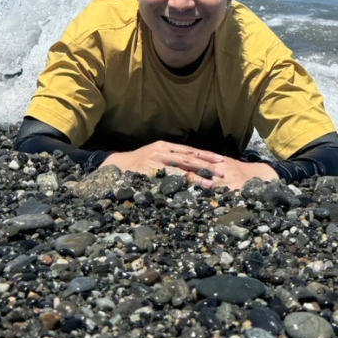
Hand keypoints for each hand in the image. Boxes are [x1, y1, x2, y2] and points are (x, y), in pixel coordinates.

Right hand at [102, 144, 276, 190]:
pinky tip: (190, 191)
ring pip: (181, 169)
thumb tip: (192, 166)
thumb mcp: (154, 157)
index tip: (222, 160)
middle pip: (189, 158)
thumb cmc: (137, 165)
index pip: (190, 150)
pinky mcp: (147, 173)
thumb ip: (170, 159)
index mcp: (164, 146)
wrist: (113, 167)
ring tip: (212, 184)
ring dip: (198, 177)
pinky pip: (167, 180)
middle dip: (207, 165)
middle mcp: (161, 151)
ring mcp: (154, 162)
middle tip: (223, 172)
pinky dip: (180, 185)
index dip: (207, 155)